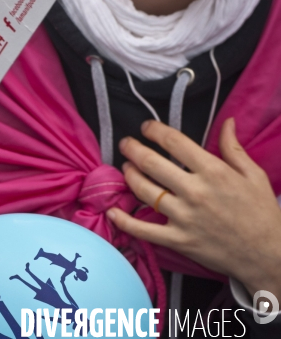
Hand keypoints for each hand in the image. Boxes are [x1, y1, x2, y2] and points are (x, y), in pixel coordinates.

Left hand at [107, 118, 280, 298]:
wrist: (268, 255)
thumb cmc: (261, 213)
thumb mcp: (254, 175)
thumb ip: (234, 148)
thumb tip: (227, 122)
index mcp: (213, 172)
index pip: (174, 142)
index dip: (154, 130)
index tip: (145, 127)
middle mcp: (195, 192)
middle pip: (151, 163)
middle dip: (132, 149)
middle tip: (125, 144)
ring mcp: (183, 217)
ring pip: (143, 191)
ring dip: (129, 175)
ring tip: (125, 167)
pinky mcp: (177, 240)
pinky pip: (143, 230)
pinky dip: (124, 221)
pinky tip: (112, 211)